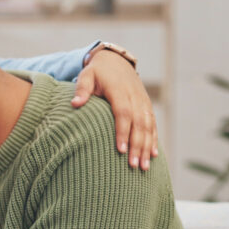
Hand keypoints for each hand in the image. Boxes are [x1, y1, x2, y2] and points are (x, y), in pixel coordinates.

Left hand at [72, 49, 157, 170]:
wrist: (116, 61)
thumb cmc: (97, 72)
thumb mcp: (87, 75)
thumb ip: (82, 89)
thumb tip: (75, 104)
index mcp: (120, 90)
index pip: (123, 113)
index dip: (123, 131)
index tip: (119, 150)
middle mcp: (135, 97)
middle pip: (139, 124)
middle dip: (137, 146)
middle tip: (134, 166)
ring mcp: (143, 102)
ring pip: (148, 126)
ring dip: (147, 147)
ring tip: (143, 167)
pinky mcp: (147, 106)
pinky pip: (152, 124)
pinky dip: (153, 139)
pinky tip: (153, 155)